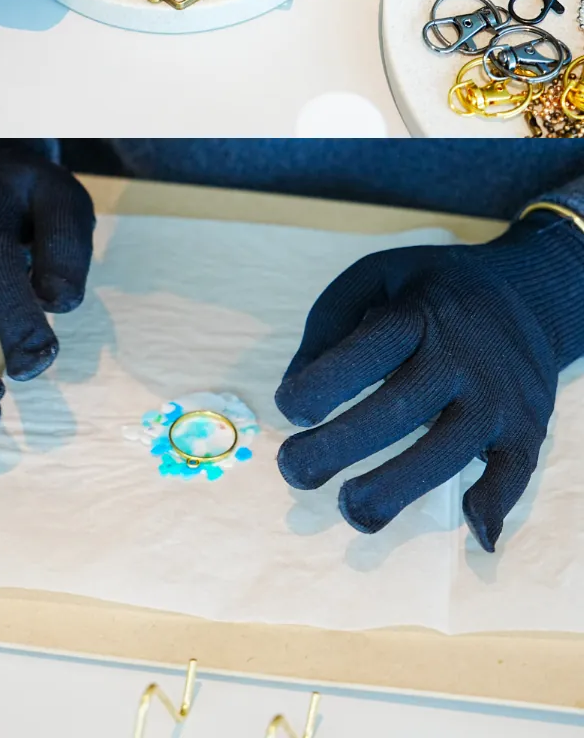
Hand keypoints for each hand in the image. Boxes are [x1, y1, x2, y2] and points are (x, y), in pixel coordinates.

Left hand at [276, 212, 583, 550]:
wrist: (522, 294)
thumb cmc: (421, 296)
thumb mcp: (369, 281)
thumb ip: (327, 330)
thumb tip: (295, 388)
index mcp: (417, 315)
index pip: (367, 351)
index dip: (325, 384)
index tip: (288, 409)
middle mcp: (462, 357)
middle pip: (401, 408)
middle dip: (341, 446)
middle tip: (294, 471)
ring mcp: (498, 396)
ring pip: (449, 450)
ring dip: (398, 487)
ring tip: (351, 512)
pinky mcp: (526, 427)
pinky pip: (515, 471)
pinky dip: (498, 503)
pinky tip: (473, 533)